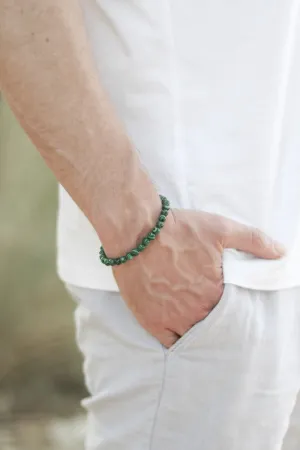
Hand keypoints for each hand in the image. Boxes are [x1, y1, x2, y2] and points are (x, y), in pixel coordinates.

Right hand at [113, 209, 284, 347]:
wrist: (137, 232)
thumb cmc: (178, 230)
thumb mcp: (222, 228)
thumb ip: (255, 241)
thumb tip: (282, 252)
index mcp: (216, 292)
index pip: (234, 312)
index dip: (233, 308)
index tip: (228, 302)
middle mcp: (196, 311)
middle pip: (214, 326)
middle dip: (216, 320)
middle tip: (210, 310)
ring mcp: (173, 319)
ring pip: (195, 337)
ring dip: (199, 332)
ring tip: (198, 322)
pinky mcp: (152, 321)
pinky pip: (171, 342)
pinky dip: (179, 341)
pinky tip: (183, 334)